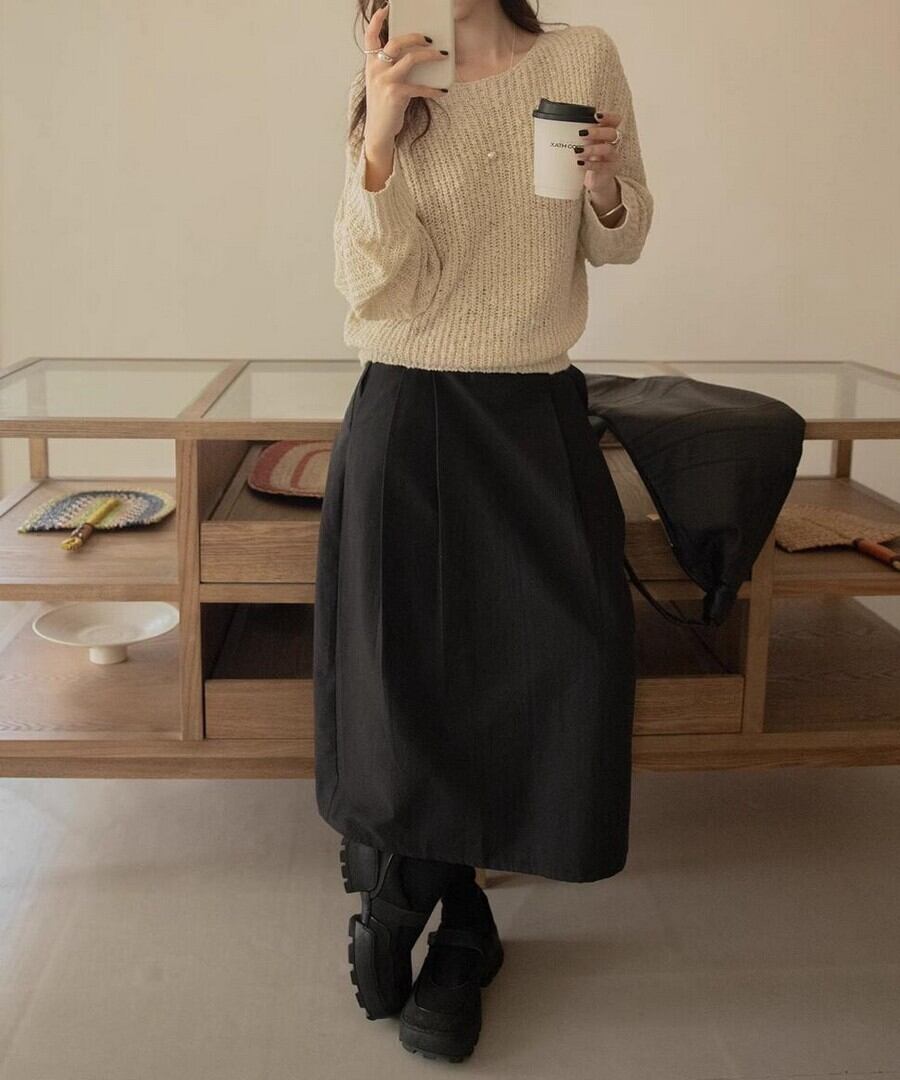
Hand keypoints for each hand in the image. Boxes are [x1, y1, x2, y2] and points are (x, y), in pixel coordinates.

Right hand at [362, 4, 447, 150]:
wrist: (378, 132)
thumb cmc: (384, 107)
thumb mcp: (381, 83)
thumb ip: (390, 67)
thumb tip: (412, 54)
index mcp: (371, 63)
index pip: (370, 36)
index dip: (377, 20)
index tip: (386, 8)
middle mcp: (376, 69)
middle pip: (395, 42)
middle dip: (414, 36)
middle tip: (430, 38)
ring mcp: (385, 81)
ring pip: (410, 59)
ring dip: (429, 55)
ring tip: (442, 56)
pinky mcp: (396, 94)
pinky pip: (419, 86)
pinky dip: (433, 89)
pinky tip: (442, 91)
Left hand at [576, 109, 623, 206]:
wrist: (596, 181)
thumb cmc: (589, 158)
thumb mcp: (585, 145)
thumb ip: (577, 136)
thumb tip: (554, 124)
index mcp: (607, 134)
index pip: (615, 121)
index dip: (608, 116)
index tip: (596, 116)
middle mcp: (613, 144)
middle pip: (612, 133)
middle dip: (597, 132)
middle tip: (582, 134)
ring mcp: (612, 157)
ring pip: (607, 149)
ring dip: (592, 149)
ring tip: (578, 151)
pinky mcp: (610, 170)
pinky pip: (601, 166)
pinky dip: (590, 164)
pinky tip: (580, 163)